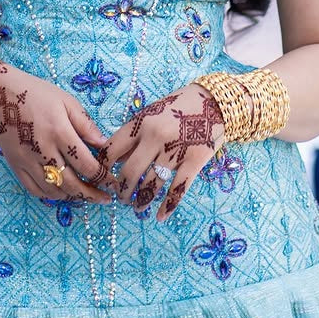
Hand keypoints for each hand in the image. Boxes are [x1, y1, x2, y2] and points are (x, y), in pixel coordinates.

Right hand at [0, 45, 112, 203]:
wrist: (0, 95)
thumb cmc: (37, 94)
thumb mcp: (66, 102)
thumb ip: (86, 125)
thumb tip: (104, 145)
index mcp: (59, 132)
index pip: (87, 165)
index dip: (103, 177)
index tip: (113, 182)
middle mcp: (43, 150)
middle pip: (72, 184)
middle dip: (92, 194)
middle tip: (105, 198)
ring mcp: (27, 161)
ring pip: (54, 191)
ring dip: (72, 196)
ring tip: (86, 194)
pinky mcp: (16, 166)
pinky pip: (35, 190)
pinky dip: (51, 195)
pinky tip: (62, 191)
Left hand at [100, 80, 225, 220]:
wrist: (216, 101)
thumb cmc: (179, 105)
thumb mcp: (152, 112)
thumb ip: (134, 134)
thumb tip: (114, 159)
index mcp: (140, 122)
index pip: (112, 150)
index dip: (103, 168)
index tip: (103, 179)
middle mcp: (155, 137)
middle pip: (130, 173)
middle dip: (122, 191)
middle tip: (121, 199)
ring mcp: (175, 151)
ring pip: (151, 185)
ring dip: (141, 201)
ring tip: (137, 207)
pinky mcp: (195, 161)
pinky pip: (177, 190)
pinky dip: (167, 207)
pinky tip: (160, 216)